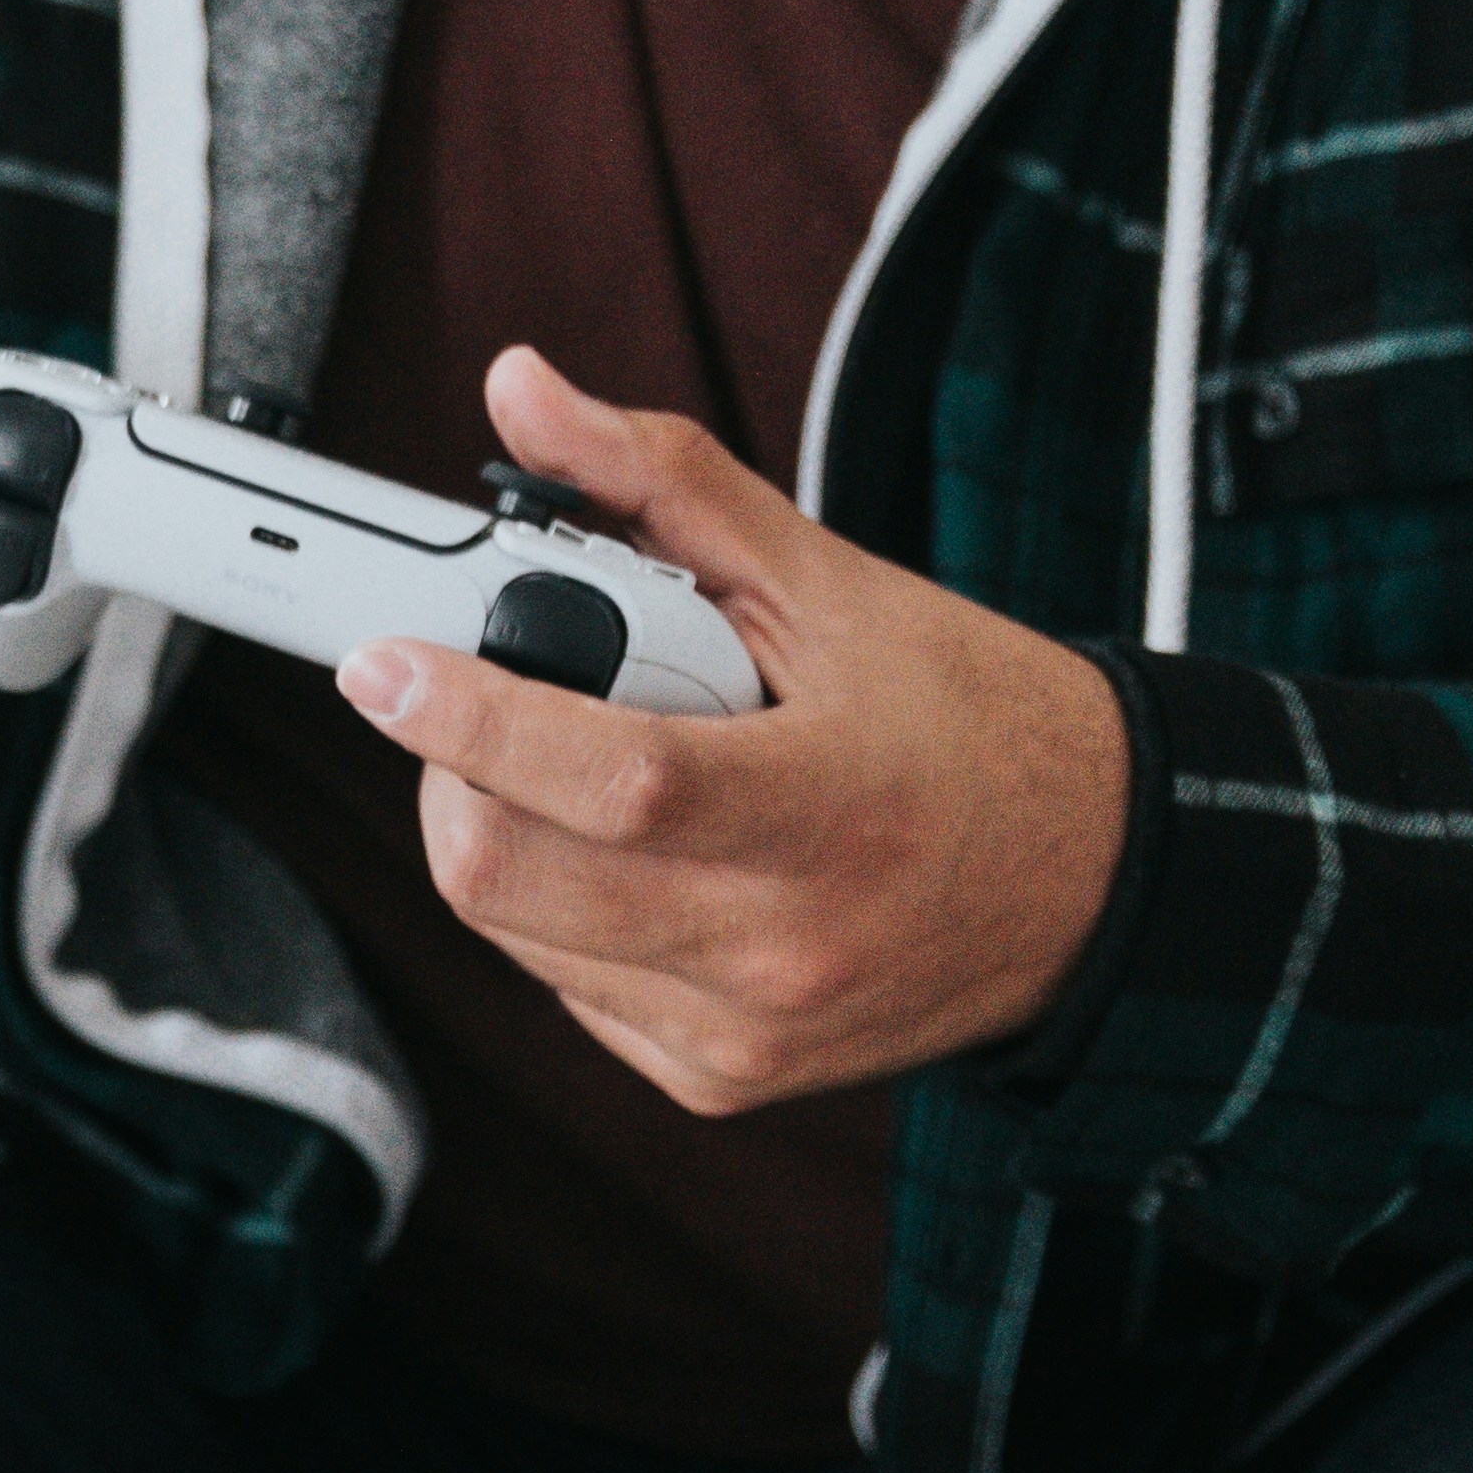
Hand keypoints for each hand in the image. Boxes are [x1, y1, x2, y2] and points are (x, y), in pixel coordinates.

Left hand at [338, 347, 1133, 1108]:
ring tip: (590, 767)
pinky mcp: (719, 1077)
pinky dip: (561, 907)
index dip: (474, 719)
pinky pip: (563, 985)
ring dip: (502, 832)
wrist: (1088, 880)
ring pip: (512, 932)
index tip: (384, 664)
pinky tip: (642, 855)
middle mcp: (781, 940)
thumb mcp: (828, 581)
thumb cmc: (964, 718)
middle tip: (480, 699)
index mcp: (828, 805)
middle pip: (511, 873)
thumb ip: (662, 484)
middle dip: (454, 769)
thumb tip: (524, 395)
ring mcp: (745, 1029)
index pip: (611, 777)